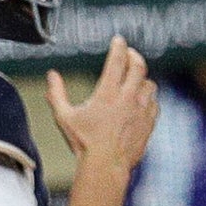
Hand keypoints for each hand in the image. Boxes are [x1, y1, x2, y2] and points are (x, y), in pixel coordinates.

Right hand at [46, 35, 158, 169]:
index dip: (118, 46)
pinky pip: (154, 102)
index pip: (117, 61)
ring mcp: (141, 110)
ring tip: (136, 77)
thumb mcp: (64, 117)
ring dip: (142, 78)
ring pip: (150, 84)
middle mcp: (128, 98)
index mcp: (107, 94)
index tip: (118, 39)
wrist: (106, 165)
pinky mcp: (149, 122)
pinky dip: (149, 97)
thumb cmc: (83, 142)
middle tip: (129, 53)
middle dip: (134, 56)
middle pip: (139, 67)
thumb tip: (51, 75)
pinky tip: (142, 99)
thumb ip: (56, 94)